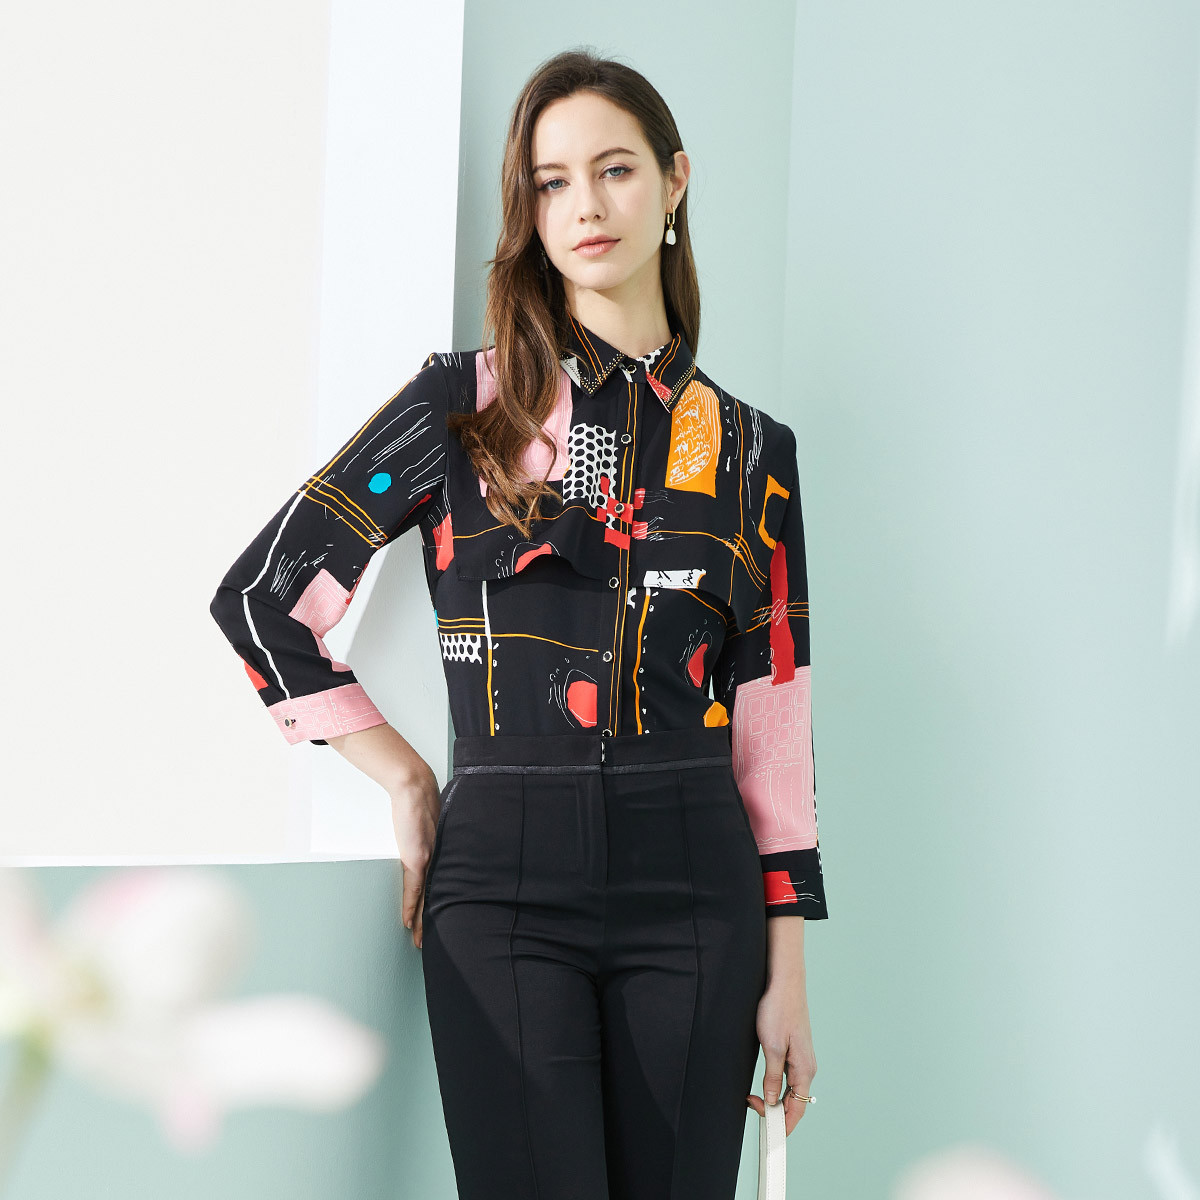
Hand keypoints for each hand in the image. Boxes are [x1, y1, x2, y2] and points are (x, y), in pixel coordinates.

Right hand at [387, 763, 440, 948]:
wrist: (415, 789)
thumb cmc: (422, 802)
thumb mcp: (431, 824)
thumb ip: (431, 837)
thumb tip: (429, 844)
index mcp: (441, 854)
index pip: (442, 886)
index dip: (441, 904)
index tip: (442, 920)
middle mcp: (438, 860)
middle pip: (437, 896)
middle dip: (432, 919)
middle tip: (431, 941)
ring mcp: (427, 860)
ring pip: (425, 899)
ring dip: (421, 921)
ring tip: (419, 941)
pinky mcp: (416, 858)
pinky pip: (413, 890)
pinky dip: (409, 907)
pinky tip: (407, 923)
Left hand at [745, 970, 816, 1135]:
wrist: (784, 982)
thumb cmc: (779, 1009)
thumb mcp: (771, 1047)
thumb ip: (773, 1077)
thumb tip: (773, 1100)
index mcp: (805, 1069)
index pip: (798, 1109)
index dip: (783, 1124)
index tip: (767, 1132)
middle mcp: (807, 1066)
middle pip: (795, 1101)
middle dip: (776, 1111)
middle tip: (752, 1106)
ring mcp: (802, 1057)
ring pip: (791, 1089)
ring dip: (776, 1098)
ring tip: (755, 1099)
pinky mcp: (795, 1049)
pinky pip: (789, 1076)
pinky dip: (778, 1085)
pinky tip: (766, 1084)